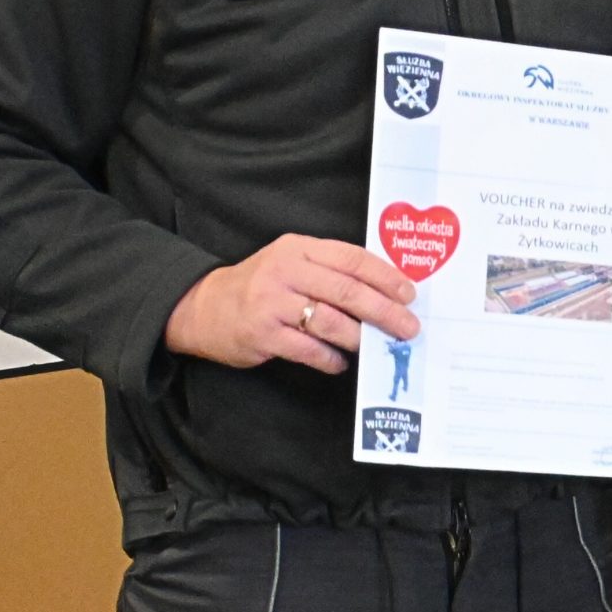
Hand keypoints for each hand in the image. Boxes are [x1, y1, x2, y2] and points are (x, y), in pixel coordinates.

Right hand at [164, 234, 421, 376]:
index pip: (352, 259)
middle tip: (408, 327)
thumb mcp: (291, 263)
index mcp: (298, 249)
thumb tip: (386, 292)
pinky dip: (331, 358)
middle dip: (384, 311)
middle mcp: (285, 272)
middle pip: (346, 291)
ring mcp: (271, 304)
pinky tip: (341, 362)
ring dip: (360, 337)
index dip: (385, 277)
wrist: (201, 308)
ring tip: (376, 346)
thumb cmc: (261, 286)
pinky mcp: (262, 335)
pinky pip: (308, 349)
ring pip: (330, 321)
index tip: (410, 293)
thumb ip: (331, 270)